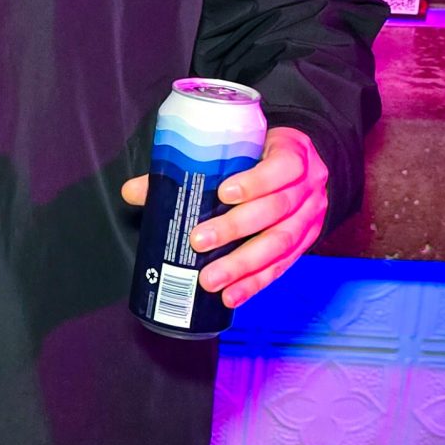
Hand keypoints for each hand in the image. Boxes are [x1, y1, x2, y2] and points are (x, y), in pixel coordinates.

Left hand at [121, 124, 328, 310]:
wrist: (302, 166)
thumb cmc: (261, 155)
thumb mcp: (237, 148)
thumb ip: (189, 165)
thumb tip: (134, 191)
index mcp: (293, 152)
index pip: (282, 167)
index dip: (256, 181)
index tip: (223, 194)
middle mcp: (309, 186)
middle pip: (277, 210)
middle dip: (236, 229)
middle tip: (199, 241)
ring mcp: (310, 217)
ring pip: (281, 243)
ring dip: (243, 265)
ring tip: (210, 280)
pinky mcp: (306, 243)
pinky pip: (282, 266)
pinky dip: (255, 283)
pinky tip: (232, 296)